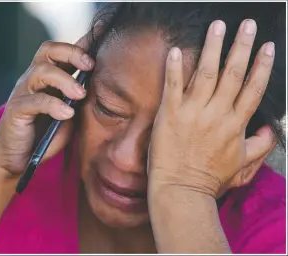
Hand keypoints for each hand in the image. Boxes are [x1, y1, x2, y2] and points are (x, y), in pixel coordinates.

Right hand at [0, 23, 102, 179]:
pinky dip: (53, 105)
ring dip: (65, 80)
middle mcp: (32, 80)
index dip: (78, 45)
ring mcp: (21, 93)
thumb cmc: (42, 137)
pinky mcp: (15, 111)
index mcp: (45, 79)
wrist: (16, 160)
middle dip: (71, 53)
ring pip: (41, 71)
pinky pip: (35, 101)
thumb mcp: (66, 117)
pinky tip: (67, 114)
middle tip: (90, 65)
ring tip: (81, 94)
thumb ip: (77, 102)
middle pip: (47, 52)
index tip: (99, 43)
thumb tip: (94, 88)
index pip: (59, 52)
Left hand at [148, 19, 275, 197]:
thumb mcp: (243, 166)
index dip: (262, 66)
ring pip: (207, 73)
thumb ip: (259, 147)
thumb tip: (270, 131)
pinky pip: (173, 86)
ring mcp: (193, 112)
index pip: (253, 89)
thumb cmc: (209, 180)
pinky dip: (176, 67)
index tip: (267, 47)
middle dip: (241, 46)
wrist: (181, 191)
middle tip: (247, 25)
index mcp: (235, 124)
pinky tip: (177, 50)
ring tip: (218, 26)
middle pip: (233, 74)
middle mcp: (217, 114)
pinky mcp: (171, 114)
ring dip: (213, 47)